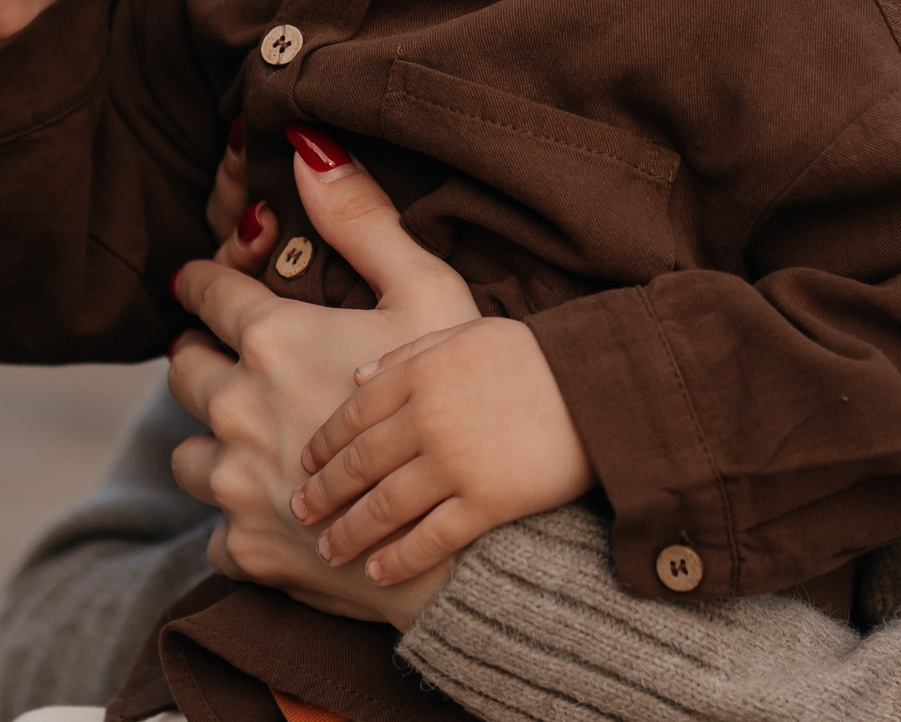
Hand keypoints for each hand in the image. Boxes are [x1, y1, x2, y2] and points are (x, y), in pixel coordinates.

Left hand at [166, 142, 479, 628]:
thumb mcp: (427, 290)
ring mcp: (237, 484)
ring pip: (187, 455)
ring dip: (211, 443)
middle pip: (183, 372)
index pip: (208, 294)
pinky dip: (237, 521)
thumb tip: (307, 144)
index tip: (201, 284)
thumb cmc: (460, 399)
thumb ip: (361, 219)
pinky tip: (275, 511)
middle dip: (199, 359)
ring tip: (250, 441)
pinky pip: (213, 532)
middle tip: (226, 359)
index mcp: (274, 340)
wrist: (473, 538)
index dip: (205, 282)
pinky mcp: (246, 549)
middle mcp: (239, 409)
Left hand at [291, 315, 593, 584]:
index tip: (307, 463)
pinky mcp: (486, 501)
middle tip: (299, 509)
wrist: (601, 387)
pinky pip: (428, 538)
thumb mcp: (465, 329)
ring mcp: (455, 462)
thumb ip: (406, 353)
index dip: (324, 443)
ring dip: (348, 532)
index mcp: (419, 371)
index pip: (351, 412)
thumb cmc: (534, 355)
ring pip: (381, 506)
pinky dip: (396, 558)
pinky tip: (376, 572)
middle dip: (323, 491)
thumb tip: (355, 378)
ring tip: (328, 550)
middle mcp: (426, 417)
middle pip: (357, 462)